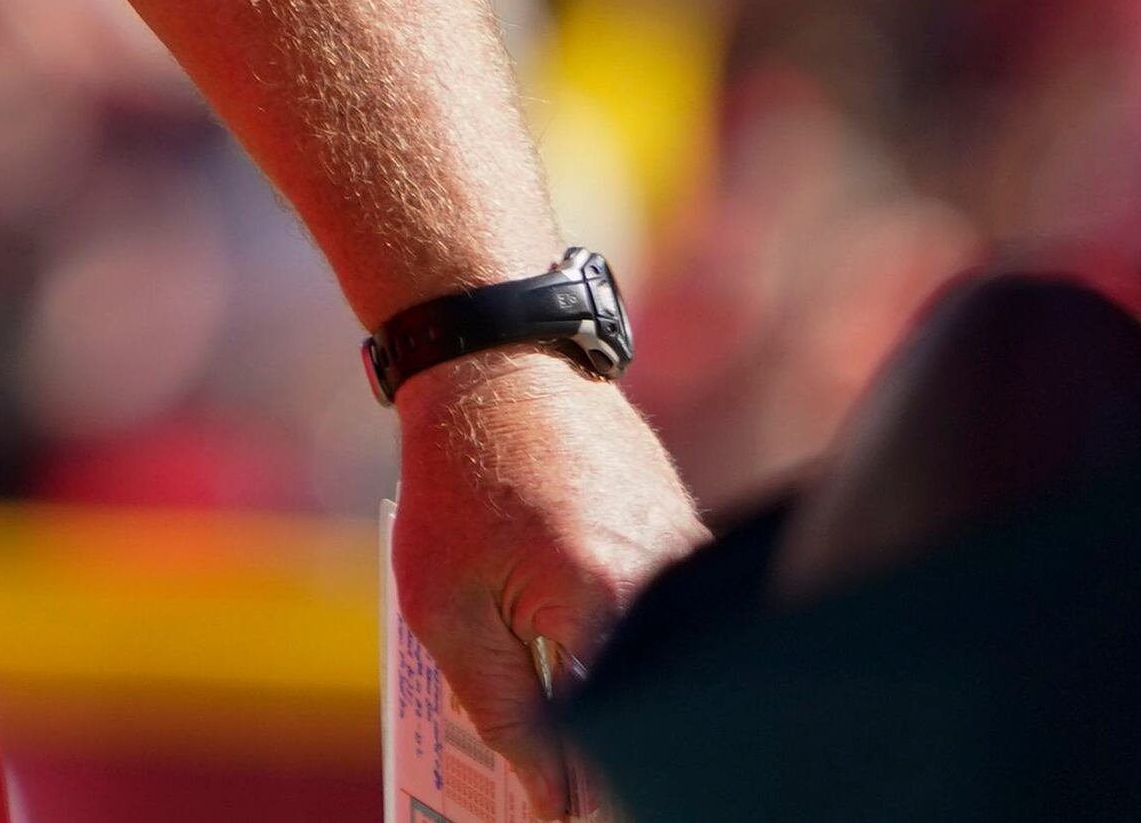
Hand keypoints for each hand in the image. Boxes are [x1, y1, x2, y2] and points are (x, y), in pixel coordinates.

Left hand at [390, 345, 706, 813]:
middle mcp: (673, 585)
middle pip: (666, 713)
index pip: (630, 742)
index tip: (574, 815)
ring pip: (673, 675)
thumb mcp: (447, 608)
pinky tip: (590, 676)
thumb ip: (507, 716)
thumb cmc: (455, 478)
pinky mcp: (692, 550)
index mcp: (611, 602)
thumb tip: (555, 806)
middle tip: (568, 789)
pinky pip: (674, 633)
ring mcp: (693, 565)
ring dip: (627, 710)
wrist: (496, 363)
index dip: (603, 795)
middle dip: (616, 761)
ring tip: (574, 743)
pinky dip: (636, 665)